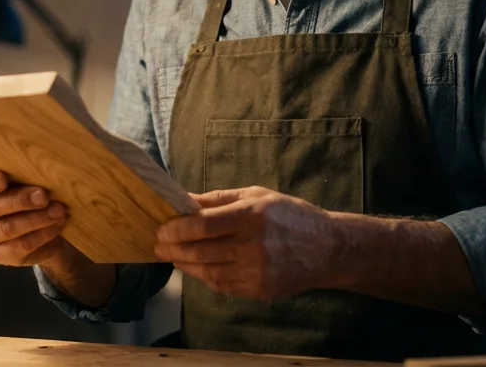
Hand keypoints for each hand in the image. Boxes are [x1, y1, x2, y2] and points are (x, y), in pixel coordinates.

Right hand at [0, 166, 69, 265]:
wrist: (39, 221)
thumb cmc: (29, 188)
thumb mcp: (24, 176)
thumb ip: (24, 171)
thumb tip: (43, 168)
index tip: (2, 180)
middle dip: (20, 201)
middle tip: (44, 196)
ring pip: (7, 229)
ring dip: (36, 219)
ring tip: (58, 211)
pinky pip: (19, 247)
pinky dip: (42, 235)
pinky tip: (57, 225)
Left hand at [153, 186, 339, 299]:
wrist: (327, 248)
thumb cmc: (289, 215)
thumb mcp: (257, 195)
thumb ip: (219, 199)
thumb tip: (184, 200)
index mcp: (252, 215)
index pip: (204, 225)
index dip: (178, 228)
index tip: (161, 229)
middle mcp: (254, 245)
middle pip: (202, 251)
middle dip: (174, 248)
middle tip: (158, 245)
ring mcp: (257, 271)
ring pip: (209, 271)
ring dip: (186, 264)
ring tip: (174, 256)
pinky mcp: (260, 290)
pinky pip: (223, 285)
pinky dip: (205, 276)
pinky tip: (197, 268)